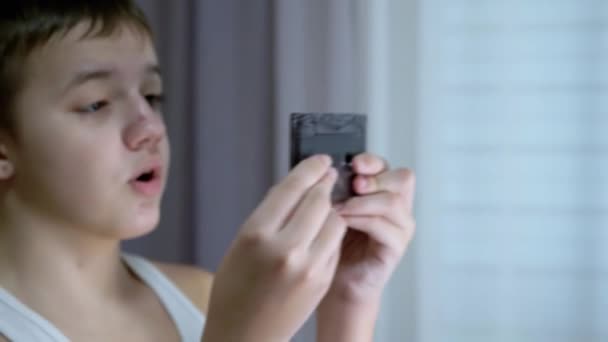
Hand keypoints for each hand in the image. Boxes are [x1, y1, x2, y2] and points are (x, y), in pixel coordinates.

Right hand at [203, 155, 346, 341]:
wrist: (245, 334)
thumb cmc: (234, 292)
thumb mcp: (239, 244)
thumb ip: (268, 215)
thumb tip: (296, 188)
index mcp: (256, 235)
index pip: (291, 189)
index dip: (309, 169)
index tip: (319, 161)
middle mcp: (285, 249)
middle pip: (317, 200)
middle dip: (324, 184)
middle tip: (327, 175)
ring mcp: (308, 266)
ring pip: (334, 220)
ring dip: (331, 208)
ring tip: (325, 205)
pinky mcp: (323, 280)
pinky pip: (335, 243)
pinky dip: (332, 231)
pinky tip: (324, 229)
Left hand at [326, 153, 415, 304]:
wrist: (334, 280)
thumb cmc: (332, 242)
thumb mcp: (332, 207)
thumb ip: (335, 187)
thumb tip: (325, 168)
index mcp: (380, 190)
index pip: (385, 166)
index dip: (371, 161)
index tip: (353, 164)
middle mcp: (396, 206)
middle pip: (402, 178)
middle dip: (376, 178)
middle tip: (354, 184)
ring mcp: (400, 227)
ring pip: (393, 202)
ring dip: (363, 201)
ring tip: (340, 207)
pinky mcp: (396, 247)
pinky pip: (385, 227)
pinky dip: (363, 220)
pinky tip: (343, 222)